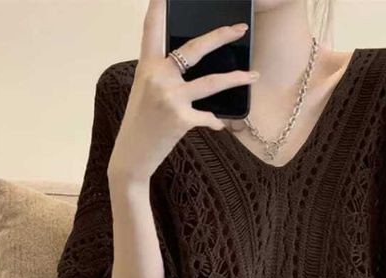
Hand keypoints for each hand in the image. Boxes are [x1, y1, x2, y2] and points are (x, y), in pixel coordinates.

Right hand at [108, 0, 259, 181]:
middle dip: (221, 36)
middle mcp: (158, 76)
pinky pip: (208, 117)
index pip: (152, 29)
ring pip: (212, 82)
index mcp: (147, 66)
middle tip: (239, 29)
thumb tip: (192, 71)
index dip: (159, 7)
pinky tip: (216, 124)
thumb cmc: (140, 124)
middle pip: (195, 48)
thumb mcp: (146, 93)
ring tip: (254, 75)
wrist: (131, 156)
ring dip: (236, 79)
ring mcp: (170, 97)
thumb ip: (164, 76)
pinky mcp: (180, 118)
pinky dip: (214, 121)